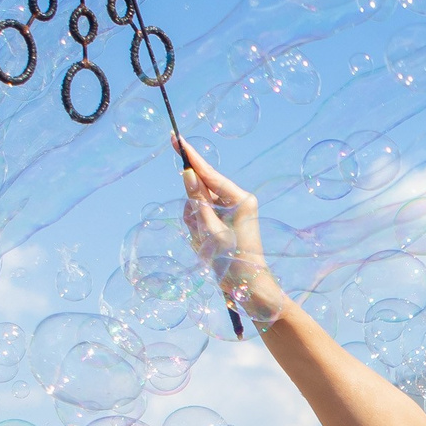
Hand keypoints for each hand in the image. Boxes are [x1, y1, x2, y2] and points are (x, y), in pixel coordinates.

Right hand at [174, 136, 283, 323]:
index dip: (190, 156)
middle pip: (200, 191)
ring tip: (207, 246)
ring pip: (197, 207)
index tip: (176, 137)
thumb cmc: (233, 261)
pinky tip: (207, 248)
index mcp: (240, 199)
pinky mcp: (225, 223)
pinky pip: (201, 220)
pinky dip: (198, 233)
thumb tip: (188, 173)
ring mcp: (231, 212)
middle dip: (193, 211)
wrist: (249, 289)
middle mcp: (238, 201)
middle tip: (201, 233)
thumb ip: (197, 200)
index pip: (209, 173)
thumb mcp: (210, 231)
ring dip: (195, 225)